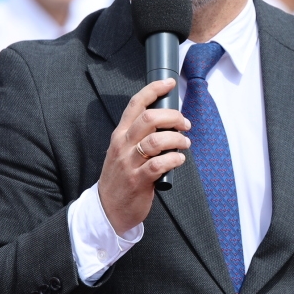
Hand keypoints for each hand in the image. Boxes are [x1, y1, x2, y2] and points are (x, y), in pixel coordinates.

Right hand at [97, 78, 190, 232]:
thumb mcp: (123, 151)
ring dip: (177, 139)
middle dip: (173, 117)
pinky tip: (179, 160)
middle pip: (149, 118)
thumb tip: (168, 122)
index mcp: (120, 135)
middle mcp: (123, 145)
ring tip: (185, 143)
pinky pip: (159, 164)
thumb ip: (139, 136)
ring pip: (156, 140)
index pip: (135, 104)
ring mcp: (129, 163)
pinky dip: (174, 159)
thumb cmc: (121, 178)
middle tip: (185, 124)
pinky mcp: (138, 180)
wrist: (108, 209)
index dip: (154, 90)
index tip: (170, 83)